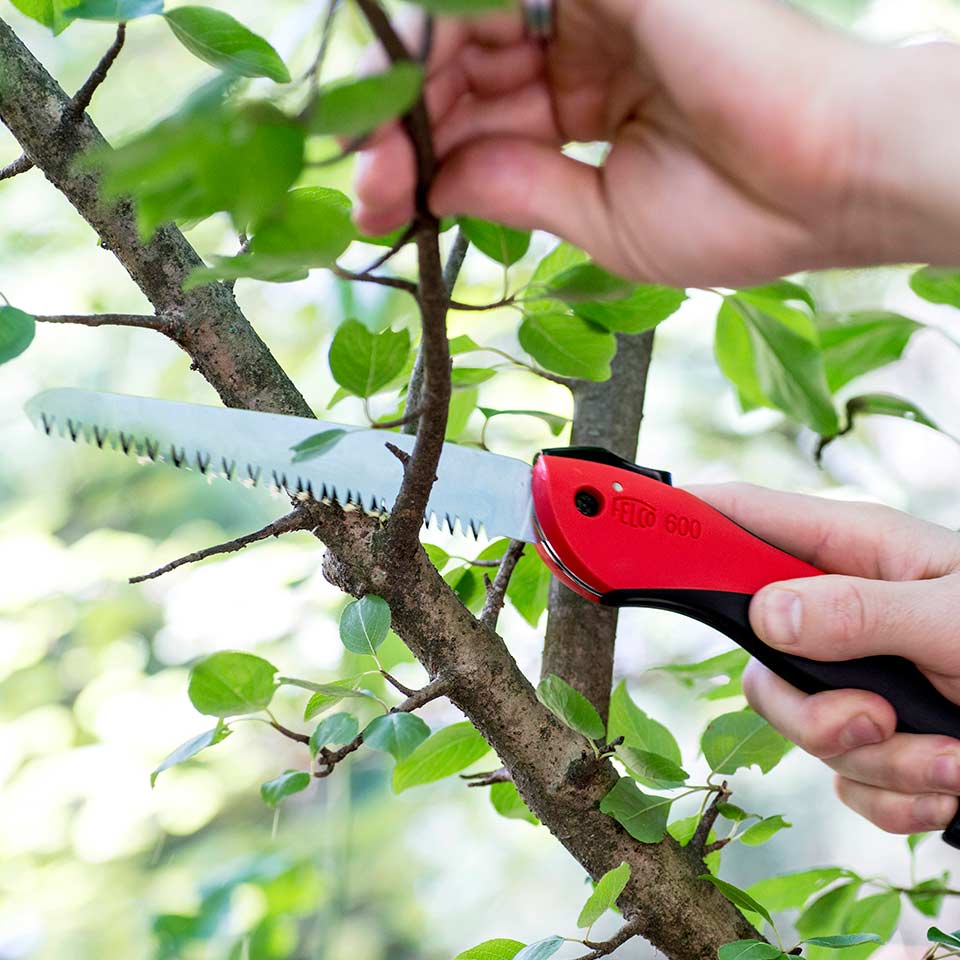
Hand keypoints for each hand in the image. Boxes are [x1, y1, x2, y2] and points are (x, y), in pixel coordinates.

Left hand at [352, 0, 928, 287]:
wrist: (828, 180)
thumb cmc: (741, 212)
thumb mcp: (602, 219)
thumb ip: (515, 189)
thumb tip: (437, 186)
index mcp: (592, 100)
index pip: (484, 116)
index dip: (426, 156)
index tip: (378, 204)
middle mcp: (585, 42)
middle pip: (460, 67)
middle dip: (401, 126)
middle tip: (359, 179)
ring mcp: (590, 1)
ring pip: (463, 25)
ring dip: (406, 86)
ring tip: (366, 147)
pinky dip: (437, 31)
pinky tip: (394, 78)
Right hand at [694, 483, 959, 833]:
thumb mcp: (957, 620)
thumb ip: (862, 612)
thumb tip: (766, 617)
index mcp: (851, 554)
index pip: (733, 520)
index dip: (665, 522)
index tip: (603, 530)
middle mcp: (839, 614)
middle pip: (754, 655)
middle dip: (810, 708)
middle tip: (876, 715)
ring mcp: (852, 679)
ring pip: (799, 730)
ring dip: (878, 762)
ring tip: (954, 756)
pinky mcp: (874, 739)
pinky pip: (844, 782)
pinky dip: (900, 797)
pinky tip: (954, 781)